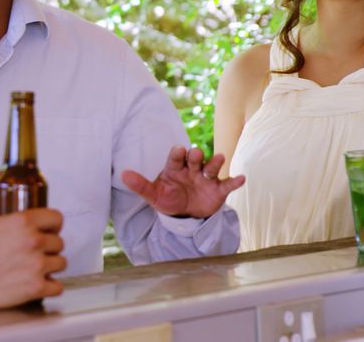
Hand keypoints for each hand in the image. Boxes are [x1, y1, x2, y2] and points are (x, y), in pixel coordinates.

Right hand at [0, 166, 65, 307]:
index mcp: (23, 222)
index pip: (57, 218)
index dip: (53, 224)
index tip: (48, 229)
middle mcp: (34, 242)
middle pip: (59, 242)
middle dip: (50, 246)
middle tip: (37, 251)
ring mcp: (37, 266)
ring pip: (60, 263)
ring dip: (51, 265)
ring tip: (37, 267)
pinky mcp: (36, 287)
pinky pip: (57, 286)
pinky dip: (50, 285)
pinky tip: (39, 282)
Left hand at [121, 145, 245, 218]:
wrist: (185, 214)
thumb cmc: (168, 198)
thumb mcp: (153, 194)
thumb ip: (140, 185)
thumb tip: (122, 174)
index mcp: (175, 168)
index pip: (175, 158)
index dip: (177, 154)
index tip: (178, 149)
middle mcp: (192, 170)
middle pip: (195, 159)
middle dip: (196, 156)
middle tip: (195, 153)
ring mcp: (206, 179)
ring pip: (212, 167)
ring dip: (216, 163)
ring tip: (219, 158)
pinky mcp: (218, 190)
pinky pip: (227, 184)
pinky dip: (235, 181)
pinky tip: (241, 178)